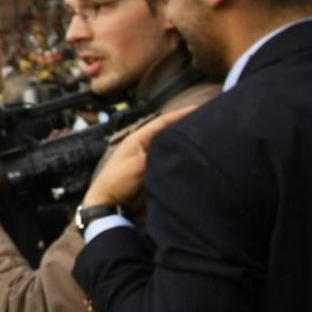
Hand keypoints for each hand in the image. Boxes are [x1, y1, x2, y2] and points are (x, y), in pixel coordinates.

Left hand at [80, 107, 197, 209]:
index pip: (162, 122)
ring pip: (167, 145)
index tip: (197, 109)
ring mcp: (146, 157)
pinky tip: (188, 156)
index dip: (179, 115)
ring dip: (180, 141)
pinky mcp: (149, 169)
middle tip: (203, 121)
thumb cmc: (118, 181)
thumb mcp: (137, 166)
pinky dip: (176, 155)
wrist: (108, 202)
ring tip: (200, 137)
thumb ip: (156, 155)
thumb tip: (175, 148)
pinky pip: (166, 158)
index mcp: (138, 139)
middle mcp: (143, 145)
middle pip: (166, 132)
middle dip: (183, 126)